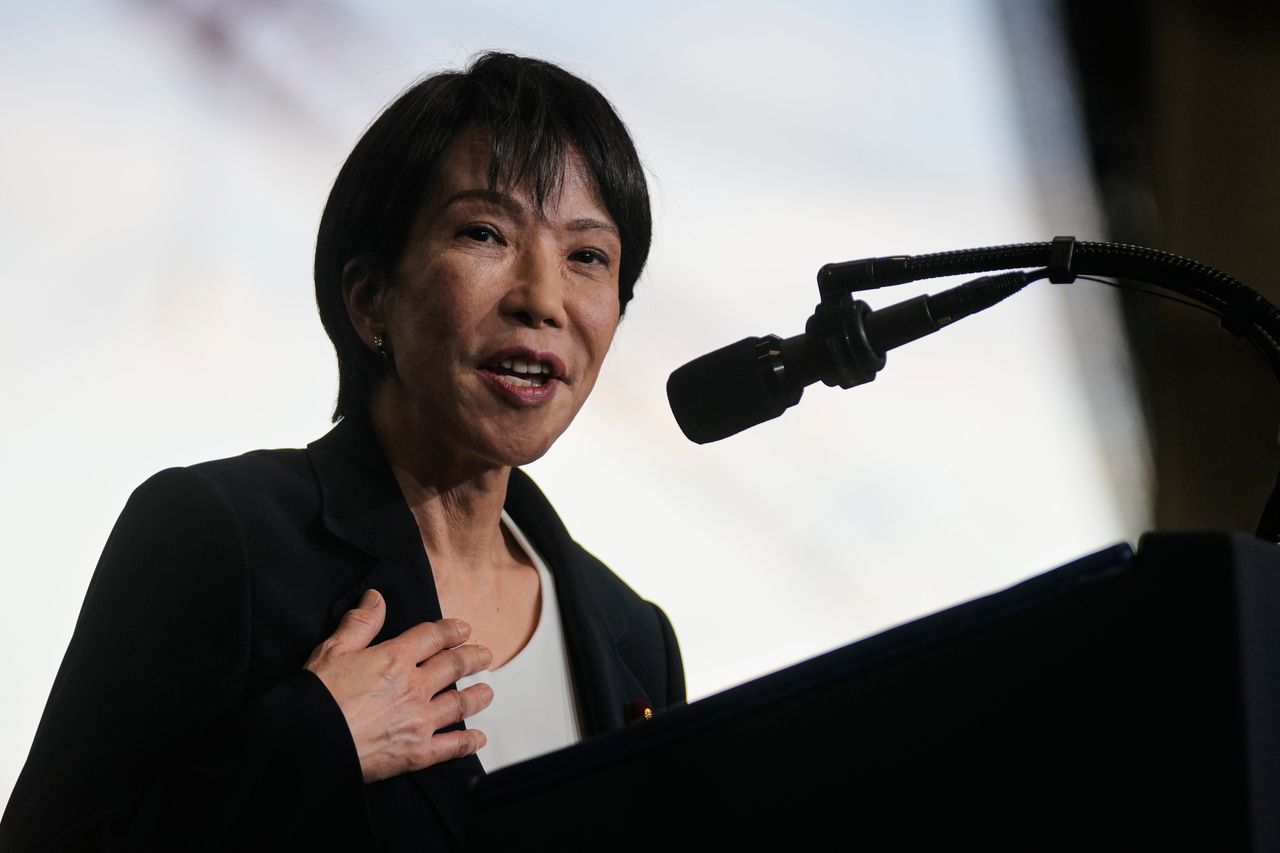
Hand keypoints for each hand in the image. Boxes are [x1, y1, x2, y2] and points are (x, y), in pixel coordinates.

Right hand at [303, 589, 493, 782]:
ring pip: (459, 704)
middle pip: (454, 667)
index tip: (464, 630)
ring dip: (477, 696)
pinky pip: (452, 746)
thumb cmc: (316, 697)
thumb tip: (376, 598)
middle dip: (472, 659)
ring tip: (487, 691)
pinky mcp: (417, 753)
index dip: (451, 631)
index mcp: (395, 658)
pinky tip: (478, 738)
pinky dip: (468, 742)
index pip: (433, 637)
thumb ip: (360, 623)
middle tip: (484, 656)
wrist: (307, 740)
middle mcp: (414, 687)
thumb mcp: (334, 650)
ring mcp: (419, 720)